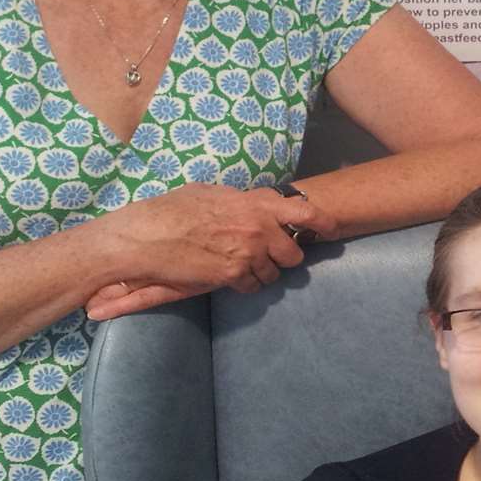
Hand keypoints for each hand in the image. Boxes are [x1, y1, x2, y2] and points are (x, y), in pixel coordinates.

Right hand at [84, 184, 336, 318]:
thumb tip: (253, 204)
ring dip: (262, 272)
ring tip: (240, 264)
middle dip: (283, 256)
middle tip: (268, 254)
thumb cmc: (174, 209)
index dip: (323, 222)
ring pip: (273, 273)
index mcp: (255, 203)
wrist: (148, 235)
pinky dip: (245, 284)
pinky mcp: (233, 275)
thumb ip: (241, 201)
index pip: (305, 212)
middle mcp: (258, 228)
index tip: (331, 230)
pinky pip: (253, 286)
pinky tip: (228, 275)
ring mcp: (248, 253)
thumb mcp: (213, 194)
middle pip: (293, 253)